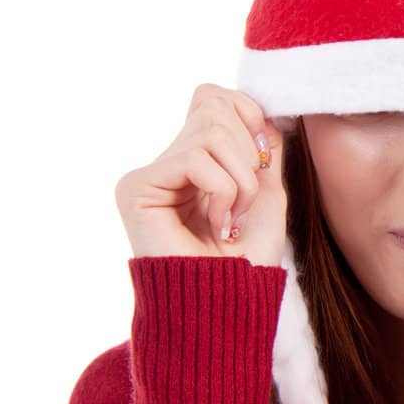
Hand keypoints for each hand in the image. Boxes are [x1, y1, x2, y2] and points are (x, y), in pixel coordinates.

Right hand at [115, 83, 288, 267]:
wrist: (229, 305)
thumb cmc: (248, 260)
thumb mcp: (268, 192)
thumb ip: (262, 148)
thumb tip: (262, 108)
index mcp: (192, 160)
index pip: (213, 97)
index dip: (248, 115)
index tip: (265, 160)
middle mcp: (164, 163)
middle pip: (214, 107)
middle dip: (249, 154)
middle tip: (246, 204)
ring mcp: (146, 174)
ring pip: (210, 130)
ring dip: (242, 179)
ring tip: (233, 218)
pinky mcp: (135, 188)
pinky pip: (195, 158)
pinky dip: (224, 191)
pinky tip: (218, 225)